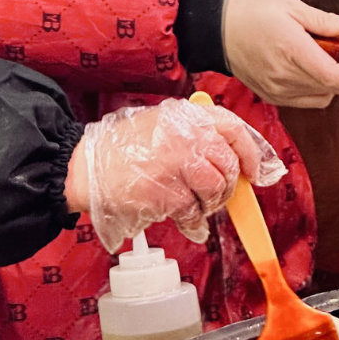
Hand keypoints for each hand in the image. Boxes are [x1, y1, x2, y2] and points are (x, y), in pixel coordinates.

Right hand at [65, 98, 285, 251]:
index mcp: (186, 117)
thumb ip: (192, 134)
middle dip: (227, 187)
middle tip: (215, 196)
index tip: (253, 171)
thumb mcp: (159, 124)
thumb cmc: (120, 149)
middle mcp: (187, 136)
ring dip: (209, 205)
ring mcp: (177, 164)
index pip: (233, 129)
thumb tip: (227, 159)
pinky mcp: (167, 193)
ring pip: (215, 190)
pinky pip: (193, 212)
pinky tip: (185, 222)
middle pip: (228, 165)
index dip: (250, 152)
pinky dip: (193, 223)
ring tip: (193, 206)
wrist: (85, 168)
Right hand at [221, 0, 338, 107]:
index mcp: (292, 50)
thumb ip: (325, 21)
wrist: (217, 29)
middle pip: (331, 88)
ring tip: (327, 61)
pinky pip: (304, 100)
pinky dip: (315, 90)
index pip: (335, 77)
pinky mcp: (271, 96)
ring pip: (320, 97)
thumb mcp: (291, 7)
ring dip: (332, 84)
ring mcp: (277, 89)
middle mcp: (285, 75)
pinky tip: (310, 71)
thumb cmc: (250, 14)